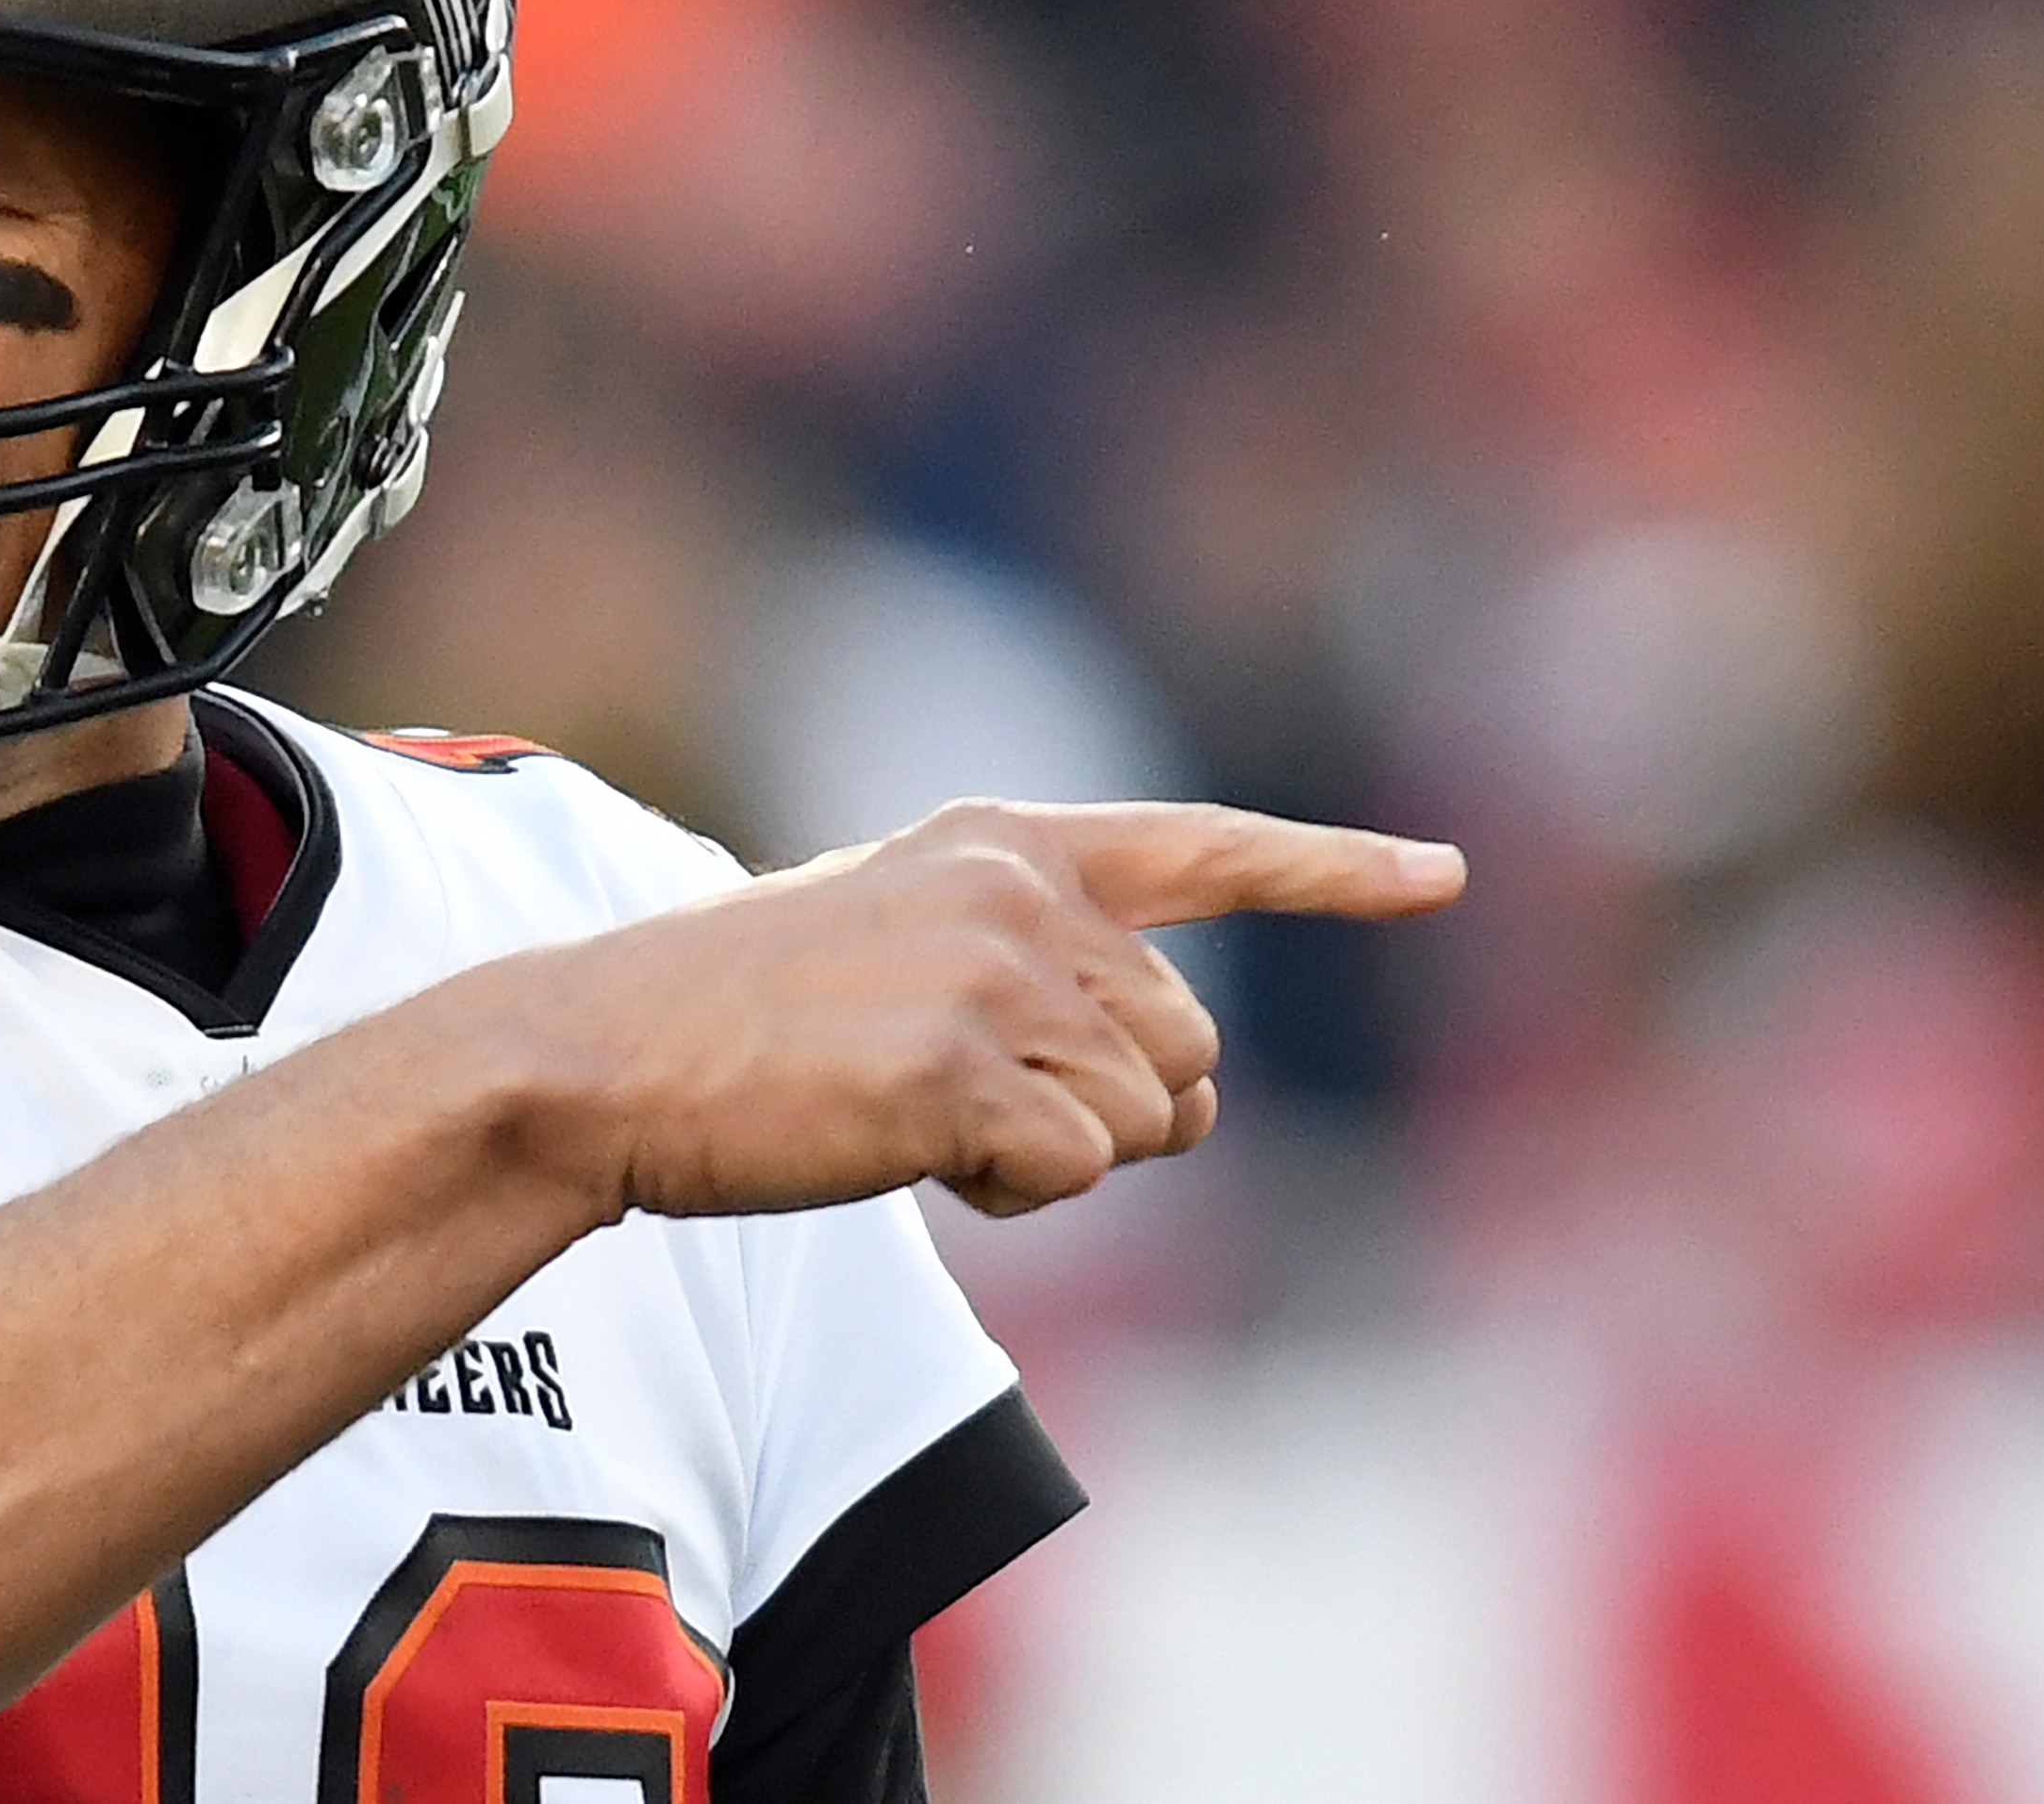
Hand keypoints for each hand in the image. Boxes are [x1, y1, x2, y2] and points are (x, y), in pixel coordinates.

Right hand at [486, 799, 1463, 1222]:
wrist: (602, 1054)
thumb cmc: (736, 1021)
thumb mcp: (896, 945)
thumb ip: (1034, 973)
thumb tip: (1180, 1091)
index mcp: (1002, 845)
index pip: (1204, 849)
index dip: (1334, 870)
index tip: (1441, 874)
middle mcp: (1017, 894)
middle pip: (1188, 1045)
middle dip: (1114, 1109)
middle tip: (965, 1108)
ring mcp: (991, 978)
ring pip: (1146, 1122)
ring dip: (1054, 1160)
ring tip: (916, 1122)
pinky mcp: (961, 1071)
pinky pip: (1077, 1176)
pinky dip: (1010, 1197)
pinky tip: (907, 1158)